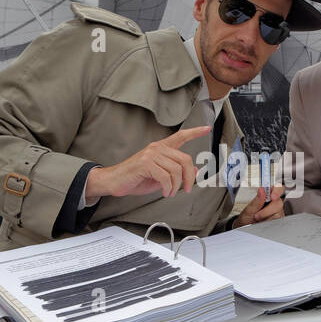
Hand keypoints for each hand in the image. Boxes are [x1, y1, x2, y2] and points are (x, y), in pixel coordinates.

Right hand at [84, 125, 210, 201]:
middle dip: (189, 177)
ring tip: (170, 192)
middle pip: (185, 159)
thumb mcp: (160, 176)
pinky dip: (168, 188)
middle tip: (187, 189)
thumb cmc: (135, 179)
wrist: (114, 181)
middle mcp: (157, 148)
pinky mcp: (145, 163)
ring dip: (176, 186)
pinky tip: (165, 192)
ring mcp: (151, 154)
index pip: (180, 136)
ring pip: (176, 170)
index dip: (195, 132)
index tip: (206, 129)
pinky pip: (166, 177)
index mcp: (161, 148)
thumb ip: (176, 172)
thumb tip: (195, 171)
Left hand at [233, 186, 285, 226]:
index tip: (272, 196)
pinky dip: (268, 223)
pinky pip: (277, 222)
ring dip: (267, 217)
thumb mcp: (249, 209)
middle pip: (279, 203)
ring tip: (258, 219)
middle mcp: (273, 203)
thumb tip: (261, 190)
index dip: (277, 191)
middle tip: (257, 215)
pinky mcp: (278, 221)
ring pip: (278, 213)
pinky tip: (263, 223)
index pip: (278, 188)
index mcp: (267, 195)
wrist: (245, 229)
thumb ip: (257, 200)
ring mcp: (277, 213)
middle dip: (268, 210)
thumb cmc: (246, 218)